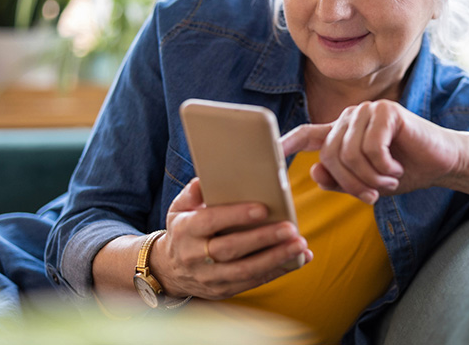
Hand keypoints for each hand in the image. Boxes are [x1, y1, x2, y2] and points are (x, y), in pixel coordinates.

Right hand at [150, 178, 312, 299]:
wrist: (169, 270)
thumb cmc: (184, 230)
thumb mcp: (180, 208)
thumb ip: (194, 192)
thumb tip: (207, 178)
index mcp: (186, 230)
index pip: (210, 221)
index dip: (236, 215)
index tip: (263, 209)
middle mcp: (195, 256)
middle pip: (232, 249)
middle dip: (263, 239)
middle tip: (290, 228)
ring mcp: (209, 277)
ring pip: (245, 270)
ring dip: (276, 258)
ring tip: (300, 245)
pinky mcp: (222, 290)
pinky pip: (252, 282)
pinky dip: (277, 271)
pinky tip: (297, 260)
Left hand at [281, 100, 464, 203]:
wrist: (441, 164)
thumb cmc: (404, 172)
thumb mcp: (367, 184)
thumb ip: (339, 180)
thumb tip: (315, 171)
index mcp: (342, 132)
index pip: (307, 134)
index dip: (286, 144)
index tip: (269, 155)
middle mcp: (351, 117)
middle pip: (330, 155)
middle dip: (350, 183)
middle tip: (372, 196)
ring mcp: (368, 111)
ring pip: (349, 153)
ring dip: (369, 177)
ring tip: (388, 180)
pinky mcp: (387, 111)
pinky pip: (370, 147)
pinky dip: (383, 166)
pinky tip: (396, 167)